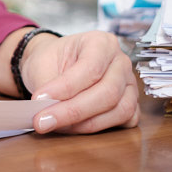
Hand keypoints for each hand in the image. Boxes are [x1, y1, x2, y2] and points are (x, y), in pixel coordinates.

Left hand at [20, 30, 139, 133]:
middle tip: (43, 121)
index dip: (66, 87)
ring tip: (57, 125)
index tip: (40, 98)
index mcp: (101, 42)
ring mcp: (130, 84)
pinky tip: (75, 127)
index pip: (91, 68)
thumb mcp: (42, 64)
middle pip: (108, 92)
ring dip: (85, 124)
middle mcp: (120, 62)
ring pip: (120, 110)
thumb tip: (45, 109)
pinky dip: (100, 129)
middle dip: (73, 111)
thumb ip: (47, 87)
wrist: (56, 64)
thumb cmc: (52, 60)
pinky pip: (126, 121)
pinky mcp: (131, 104)